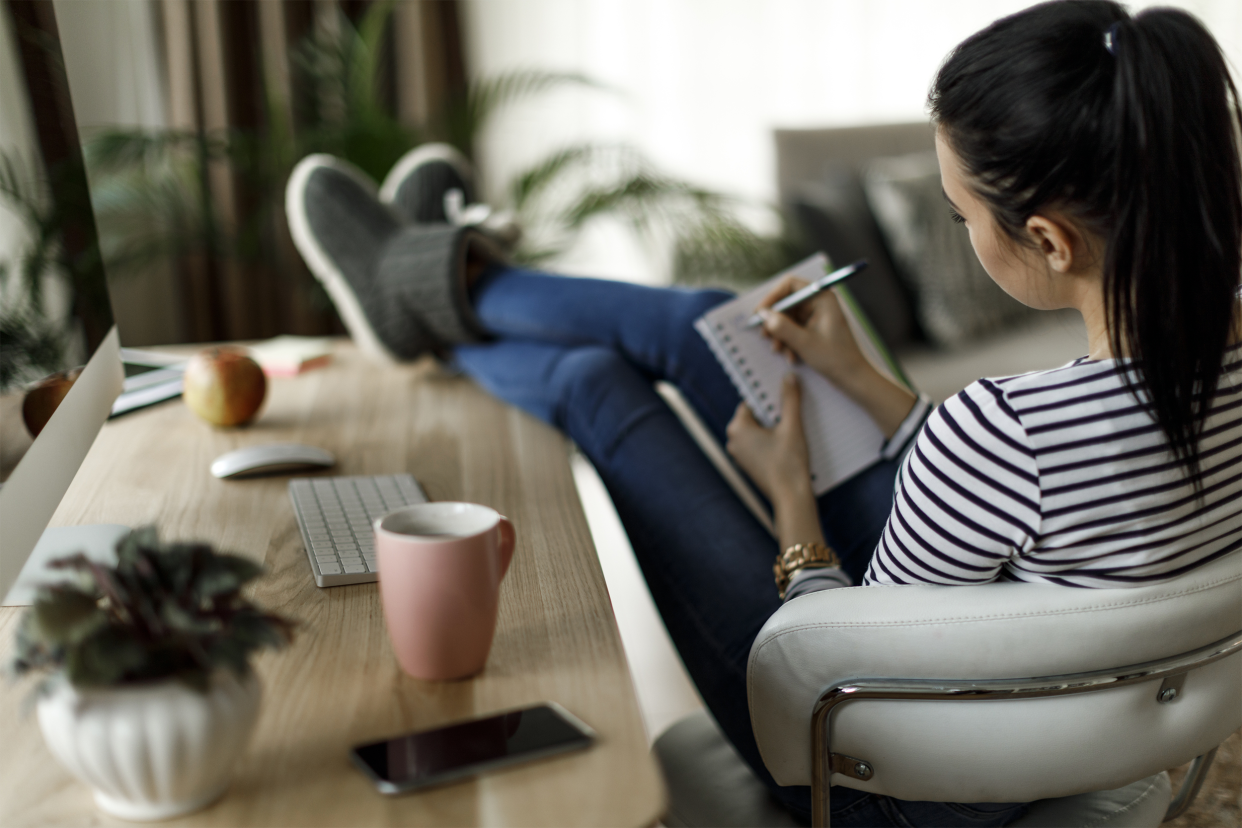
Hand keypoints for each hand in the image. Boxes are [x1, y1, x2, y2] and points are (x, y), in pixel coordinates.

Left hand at [725, 374, 811, 502]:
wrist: (790, 497)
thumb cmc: (788, 462)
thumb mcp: (792, 426)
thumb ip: (790, 399)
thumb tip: (790, 377)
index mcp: (737, 427)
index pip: (752, 402)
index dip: (769, 398)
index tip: (783, 396)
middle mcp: (733, 440)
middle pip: (755, 416)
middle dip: (772, 414)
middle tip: (790, 413)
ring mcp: (739, 455)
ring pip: (757, 431)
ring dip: (773, 428)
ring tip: (791, 429)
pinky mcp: (748, 465)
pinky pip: (759, 445)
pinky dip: (771, 441)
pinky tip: (787, 444)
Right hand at [755, 277, 868, 387]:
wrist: (852, 377)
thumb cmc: (835, 358)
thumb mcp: (803, 343)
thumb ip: (781, 326)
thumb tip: (762, 314)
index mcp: (821, 297)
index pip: (789, 285)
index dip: (772, 297)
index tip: (759, 313)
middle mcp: (818, 302)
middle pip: (786, 302)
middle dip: (774, 321)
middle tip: (764, 336)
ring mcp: (816, 316)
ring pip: (787, 318)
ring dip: (780, 335)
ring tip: (778, 350)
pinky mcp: (813, 328)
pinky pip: (792, 329)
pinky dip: (788, 341)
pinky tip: (790, 356)